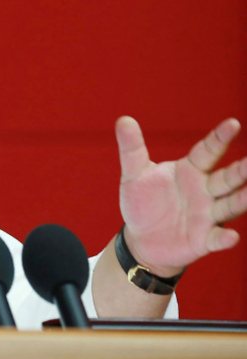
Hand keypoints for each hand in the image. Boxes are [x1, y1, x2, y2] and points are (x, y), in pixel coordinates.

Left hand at [115, 116, 245, 275]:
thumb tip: (124, 119)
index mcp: (191, 170)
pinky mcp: (203, 239)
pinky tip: (232, 236)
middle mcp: (205, 190)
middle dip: (240, 170)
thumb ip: (132, 148)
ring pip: (229, 205)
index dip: (219, 138)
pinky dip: (224, 238)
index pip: (207, 151)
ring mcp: (207, 215)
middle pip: (226, 178)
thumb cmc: (143, 201)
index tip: (232, 123)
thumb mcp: (134, 174)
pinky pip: (216, 238)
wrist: (141, 237)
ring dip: (242, 200)